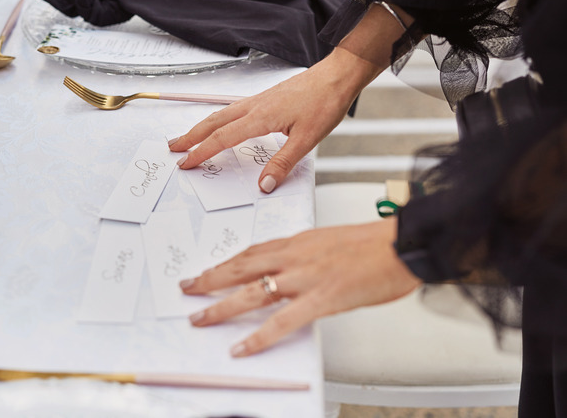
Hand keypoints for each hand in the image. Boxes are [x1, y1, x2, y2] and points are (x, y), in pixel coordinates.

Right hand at [168, 47, 381, 193]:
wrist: (337, 76)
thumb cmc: (324, 102)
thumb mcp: (307, 140)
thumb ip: (283, 163)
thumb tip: (264, 185)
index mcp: (260, 117)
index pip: (222, 139)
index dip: (201, 153)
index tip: (186, 163)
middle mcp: (253, 106)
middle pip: (213, 123)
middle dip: (191, 136)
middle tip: (173, 148)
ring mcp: (258, 100)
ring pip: (220, 114)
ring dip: (201, 127)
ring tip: (188, 137)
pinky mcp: (265, 98)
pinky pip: (232, 110)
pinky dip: (218, 119)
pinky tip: (221, 124)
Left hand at [179, 218, 420, 356]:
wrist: (402, 243)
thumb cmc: (372, 244)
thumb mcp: (329, 242)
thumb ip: (305, 254)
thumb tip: (289, 269)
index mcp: (297, 242)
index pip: (250, 252)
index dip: (224, 263)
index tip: (206, 271)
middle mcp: (294, 256)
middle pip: (241, 268)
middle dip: (209, 280)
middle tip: (187, 289)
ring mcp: (305, 277)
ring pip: (251, 292)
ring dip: (221, 307)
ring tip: (200, 319)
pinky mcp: (321, 298)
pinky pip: (283, 321)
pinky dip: (259, 337)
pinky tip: (242, 348)